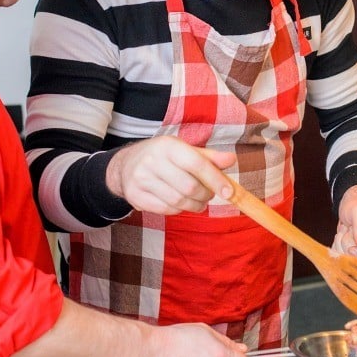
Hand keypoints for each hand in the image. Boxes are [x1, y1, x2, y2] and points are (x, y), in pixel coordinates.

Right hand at [106, 136, 234, 213]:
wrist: (125, 165)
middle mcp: (152, 161)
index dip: (215, 179)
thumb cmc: (162, 156)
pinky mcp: (136, 197)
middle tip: (209, 194)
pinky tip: (180, 202)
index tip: (229, 192)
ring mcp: (141, 180)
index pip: (196, 164)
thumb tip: (231, 160)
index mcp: (167, 146)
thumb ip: (208, 157)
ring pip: (178, 201)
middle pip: (189, 187)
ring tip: (198, 200)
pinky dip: (179, 209)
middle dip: (205, 195)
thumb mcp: (183, 150)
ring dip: (195, 205)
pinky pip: (166, 210)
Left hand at [333, 185, 356, 264]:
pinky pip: (342, 259)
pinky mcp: (356, 256)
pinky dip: (338, 247)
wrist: (351, 206)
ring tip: (347, 231)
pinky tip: (343, 236)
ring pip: (349, 261)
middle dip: (350, 246)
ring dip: (342, 245)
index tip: (352, 248)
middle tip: (350, 230)